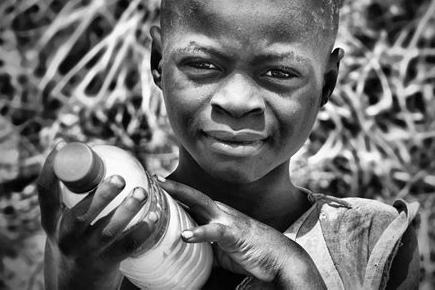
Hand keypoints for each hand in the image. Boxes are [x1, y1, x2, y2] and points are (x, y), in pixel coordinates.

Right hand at [37, 141, 154, 289]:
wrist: (77, 282)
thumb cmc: (75, 238)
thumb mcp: (64, 220)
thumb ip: (76, 195)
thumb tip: (93, 154)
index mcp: (52, 221)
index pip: (45, 192)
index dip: (50, 167)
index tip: (63, 143)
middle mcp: (66, 237)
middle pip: (80, 215)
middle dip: (101, 195)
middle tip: (120, 178)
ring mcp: (87, 251)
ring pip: (108, 230)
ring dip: (127, 210)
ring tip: (141, 192)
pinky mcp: (107, 262)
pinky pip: (127, 245)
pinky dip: (143, 229)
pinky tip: (155, 214)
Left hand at [158, 178, 325, 288]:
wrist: (280, 257)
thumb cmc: (253, 252)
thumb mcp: (224, 250)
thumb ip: (208, 247)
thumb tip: (191, 253)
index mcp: (218, 215)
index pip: (193, 201)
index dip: (175, 193)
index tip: (157, 186)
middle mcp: (221, 212)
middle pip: (193, 195)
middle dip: (173, 185)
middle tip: (154, 177)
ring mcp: (227, 221)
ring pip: (200, 203)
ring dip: (181, 194)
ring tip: (163, 188)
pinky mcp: (233, 234)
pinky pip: (214, 232)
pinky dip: (199, 232)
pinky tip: (185, 236)